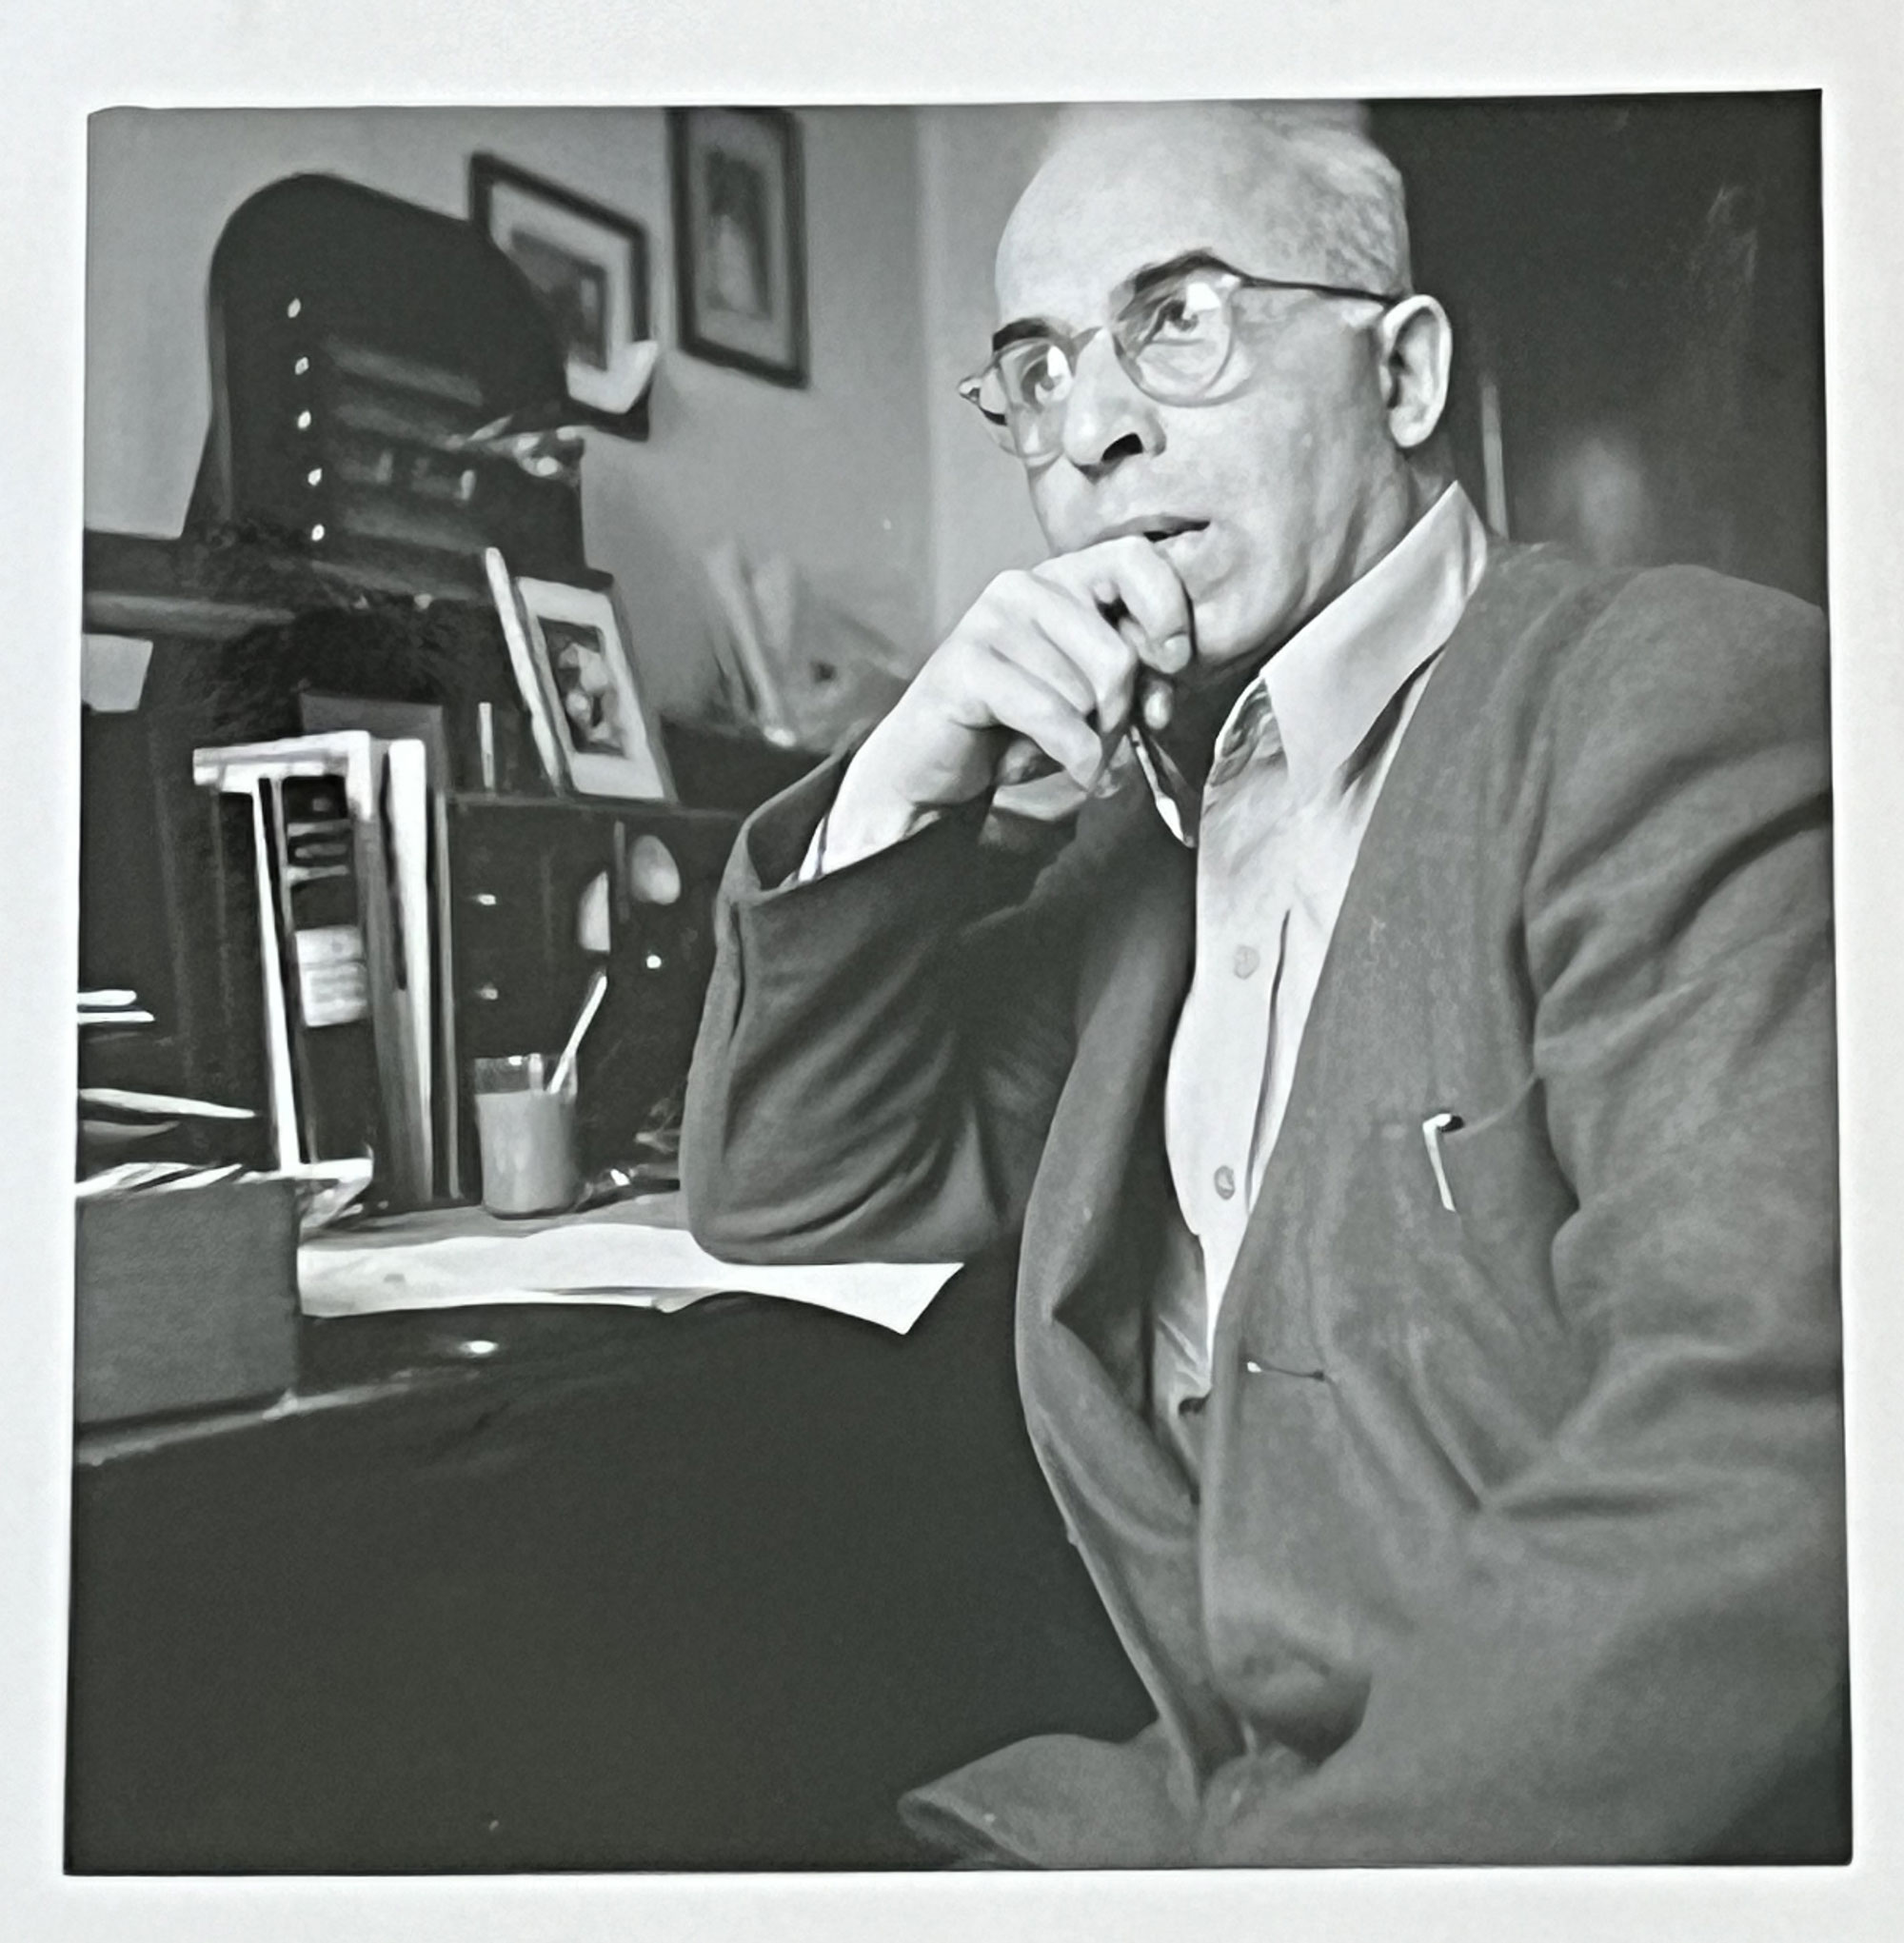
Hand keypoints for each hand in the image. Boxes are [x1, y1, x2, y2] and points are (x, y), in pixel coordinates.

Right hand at [829, 538, 1192, 856]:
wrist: (937, 771)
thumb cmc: (1020, 729)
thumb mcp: (1096, 696)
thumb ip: (1139, 669)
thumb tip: (1172, 666)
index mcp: (1062, 580)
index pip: (1136, 558)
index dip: (1169, 612)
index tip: (1175, 664)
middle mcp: (1025, 586)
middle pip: (1117, 650)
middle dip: (1121, 713)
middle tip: (1106, 739)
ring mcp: (990, 620)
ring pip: (1087, 690)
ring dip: (1093, 740)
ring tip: (1069, 750)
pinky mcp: (965, 663)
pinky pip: (1052, 714)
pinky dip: (1074, 756)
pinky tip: (1074, 771)